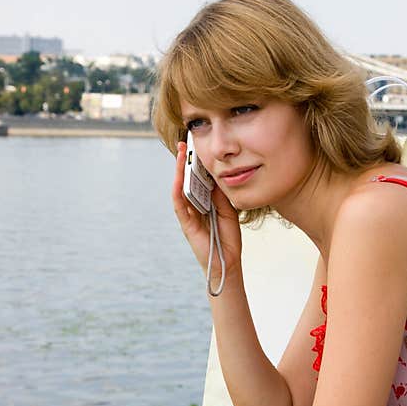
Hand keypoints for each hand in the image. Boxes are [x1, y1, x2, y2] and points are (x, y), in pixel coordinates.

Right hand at [171, 141, 242, 282]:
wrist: (228, 262)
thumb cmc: (228, 238)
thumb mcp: (228, 210)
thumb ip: (220, 195)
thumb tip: (215, 175)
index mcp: (204, 202)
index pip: (197, 179)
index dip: (196, 163)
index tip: (197, 146)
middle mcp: (193, 206)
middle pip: (187, 180)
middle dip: (184, 162)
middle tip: (184, 143)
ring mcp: (188, 215)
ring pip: (180, 189)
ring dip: (179, 171)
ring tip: (180, 154)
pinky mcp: (186, 224)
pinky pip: (179, 205)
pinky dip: (178, 191)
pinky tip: (178, 178)